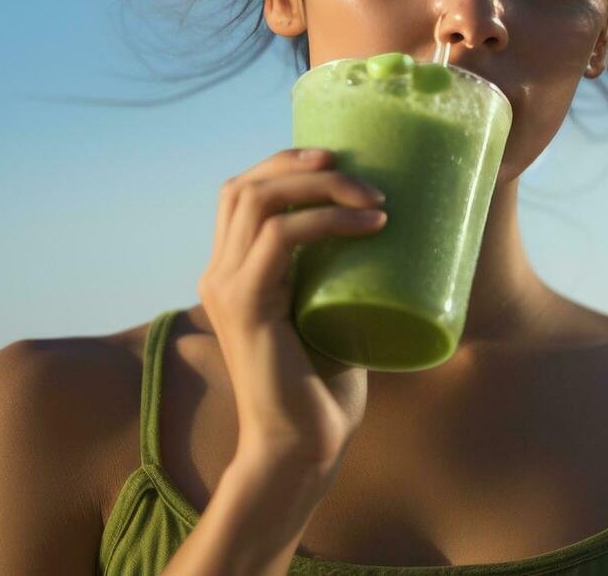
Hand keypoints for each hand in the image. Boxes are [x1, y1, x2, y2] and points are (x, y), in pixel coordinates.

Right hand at [198, 147, 386, 472]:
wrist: (301, 446)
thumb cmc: (323, 386)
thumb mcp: (330, 310)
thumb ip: (336, 274)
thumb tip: (388, 229)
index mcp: (233, 271)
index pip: (242, 192)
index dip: (284, 163)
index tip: (337, 160)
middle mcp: (219, 273)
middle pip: (245, 184)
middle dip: (301, 163)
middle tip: (357, 170)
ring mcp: (227, 288)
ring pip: (260, 200)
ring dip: (321, 186)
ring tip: (374, 197)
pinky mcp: (246, 305)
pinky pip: (281, 237)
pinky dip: (328, 220)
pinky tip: (371, 225)